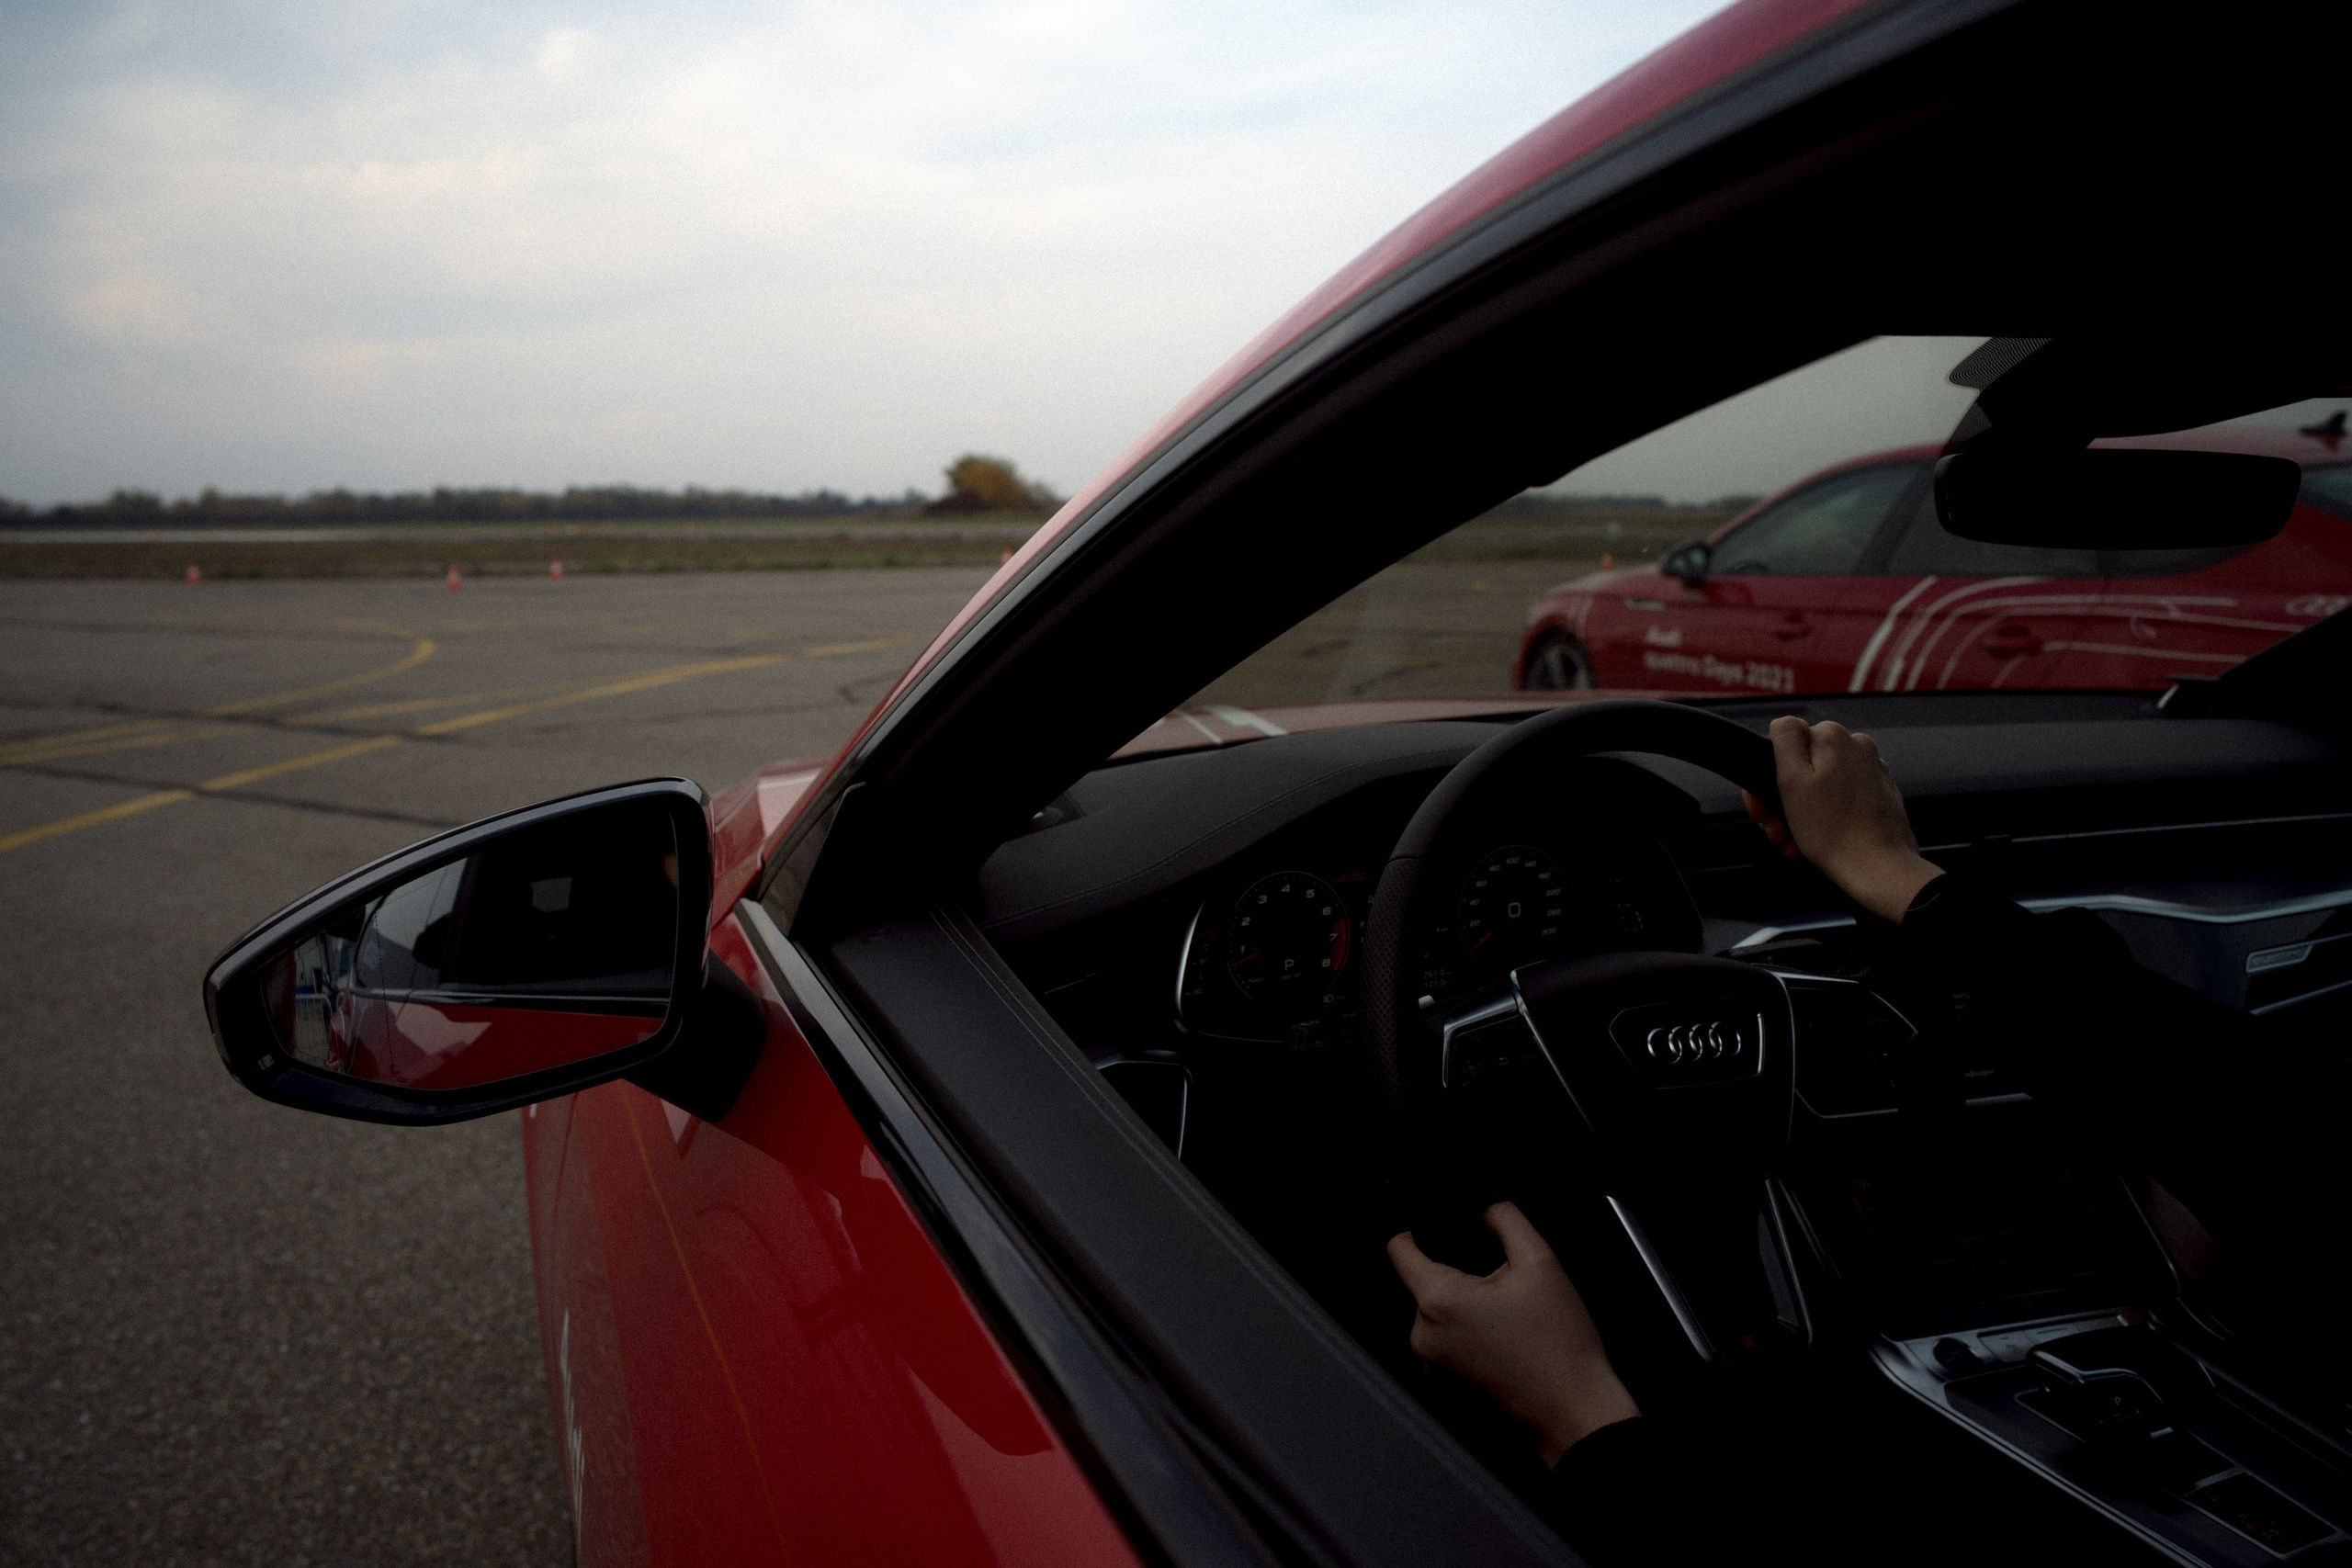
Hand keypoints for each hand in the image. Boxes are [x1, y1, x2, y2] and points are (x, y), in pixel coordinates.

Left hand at [1388, 1202, 1637, 1464]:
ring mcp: (1433, 1363)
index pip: (1399, 1248)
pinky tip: (1506, 1338)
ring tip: (1511, 1317)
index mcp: (1439, 1301)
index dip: (1415, 1228)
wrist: (1574, 1411)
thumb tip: (1485, 1207)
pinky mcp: (1446, 1381)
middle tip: (1503, 1286)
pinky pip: (1447, 1338)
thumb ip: (1505, 1219)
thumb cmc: (1559, 1348)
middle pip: (1425, 1279)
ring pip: (1439, 1309)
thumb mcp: (1540, 1263)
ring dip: (1467, 1302)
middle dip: (1459, 1272)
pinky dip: (1470, 1329)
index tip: (1433, 1223)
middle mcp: (1424, 1335)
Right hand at [1742, 715, 1940, 922]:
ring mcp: (1873, 771)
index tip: (1763, 809)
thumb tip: (1783, 722)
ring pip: (1821, 787)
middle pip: (1803, 768)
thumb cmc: (1833, 831)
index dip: (1765, 779)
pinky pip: (1842, 801)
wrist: (1879, 868)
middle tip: (1777, 830)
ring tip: (1796, 842)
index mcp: (1833, 737)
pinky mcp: (1881, 796)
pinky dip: (1826, 819)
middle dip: (1783, 800)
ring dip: (1802, 814)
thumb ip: (1785, 738)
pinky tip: (1818, 842)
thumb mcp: (1792, 779)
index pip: (1783, 744)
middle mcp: (1858, 747)